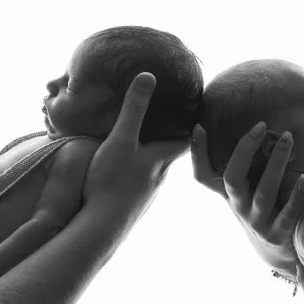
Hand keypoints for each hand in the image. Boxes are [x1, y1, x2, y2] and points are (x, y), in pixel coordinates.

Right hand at [82, 73, 188, 218]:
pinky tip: (126, 173)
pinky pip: (137, 185)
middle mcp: (157, 177)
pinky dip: (137, 175)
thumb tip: (149, 76)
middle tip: (177, 123)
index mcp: (160, 159)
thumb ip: (134, 109)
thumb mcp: (121, 139)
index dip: (197, 127)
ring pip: (153, 171)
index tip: (203, 114)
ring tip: (149, 145)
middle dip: (173, 140)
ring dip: (153, 158)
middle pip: (170, 155)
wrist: (99, 228)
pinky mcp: (128, 206)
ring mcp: (143, 194)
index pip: (187, 140)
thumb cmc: (112, 181)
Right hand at [190, 121, 303, 249]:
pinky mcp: (278, 234)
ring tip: (288, 139)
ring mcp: (257, 222)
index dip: (197, 154)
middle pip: (232, 179)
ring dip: (275, 164)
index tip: (198, 127)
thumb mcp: (250, 187)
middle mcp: (239, 206)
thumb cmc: (266, 206)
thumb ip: (250, 162)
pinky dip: (297, 196)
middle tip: (261, 126)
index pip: (204, 175)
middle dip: (245, 150)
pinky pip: (288, 214)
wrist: (280, 249)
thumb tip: (260, 121)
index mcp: (229, 193)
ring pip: (263, 193)